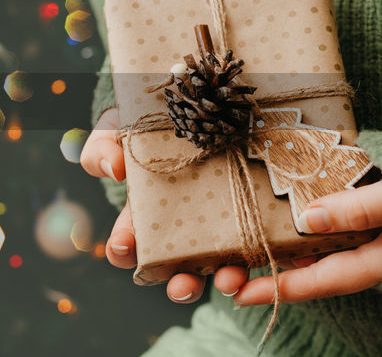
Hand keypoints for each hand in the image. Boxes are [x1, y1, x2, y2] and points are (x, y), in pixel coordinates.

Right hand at [82, 107, 381, 304]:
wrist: (211, 97)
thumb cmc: (157, 120)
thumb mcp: (122, 125)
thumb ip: (104, 144)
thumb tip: (114, 169)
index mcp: (149, 211)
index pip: (130, 242)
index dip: (125, 249)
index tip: (125, 247)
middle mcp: (187, 226)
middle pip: (179, 268)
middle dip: (180, 284)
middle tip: (181, 285)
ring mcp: (226, 225)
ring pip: (223, 267)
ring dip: (224, 280)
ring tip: (229, 280)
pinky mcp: (265, 219)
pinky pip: (272, 247)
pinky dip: (274, 260)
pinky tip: (278, 260)